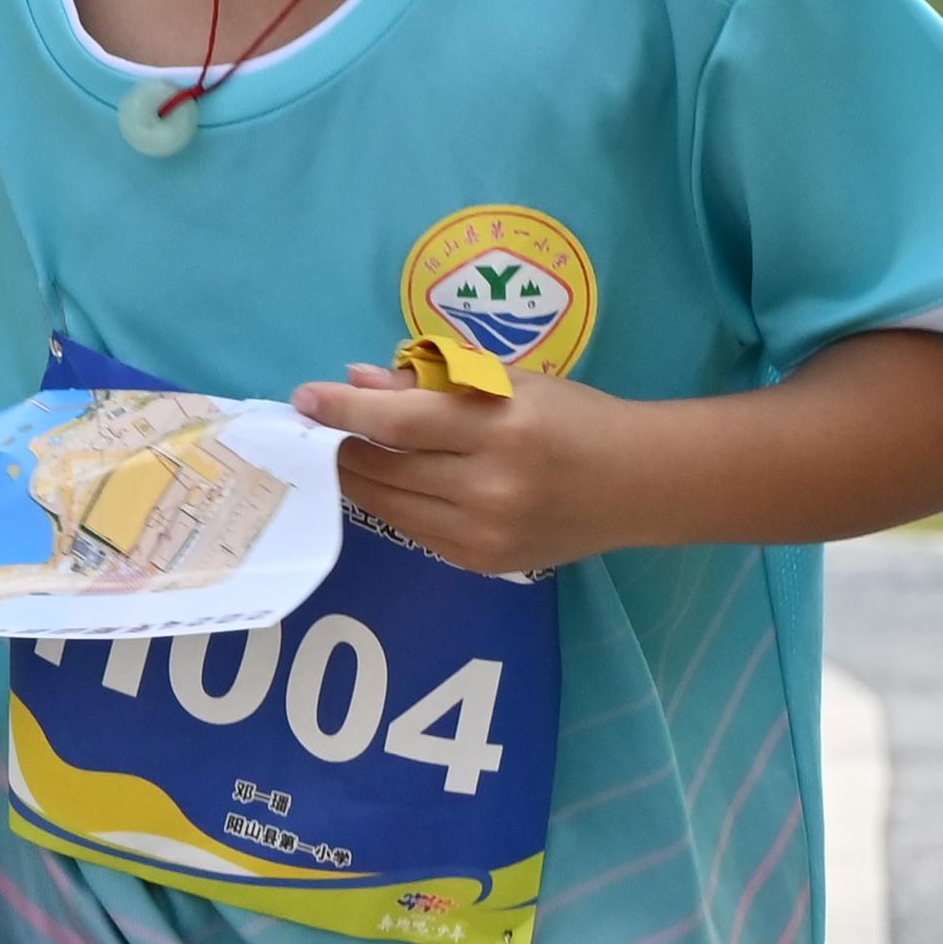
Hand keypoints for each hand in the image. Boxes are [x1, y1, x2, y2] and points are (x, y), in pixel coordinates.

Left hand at [289, 366, 649, 579]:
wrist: (637, 484)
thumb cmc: (573, 417)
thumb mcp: (509, 383)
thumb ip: (433, 381)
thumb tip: (356, 380)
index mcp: (499, 427)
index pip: (400, 422)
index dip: (344, 410)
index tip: (305, 398)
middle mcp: (489, 486)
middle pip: (386, 469)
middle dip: (344, 446)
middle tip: (323, 428)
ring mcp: (486, 532)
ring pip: (391, 506)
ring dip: (361, 478)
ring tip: (350, 454)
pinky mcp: (485, 563)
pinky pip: (416, 532)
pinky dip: (396, 505)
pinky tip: (394, 484)